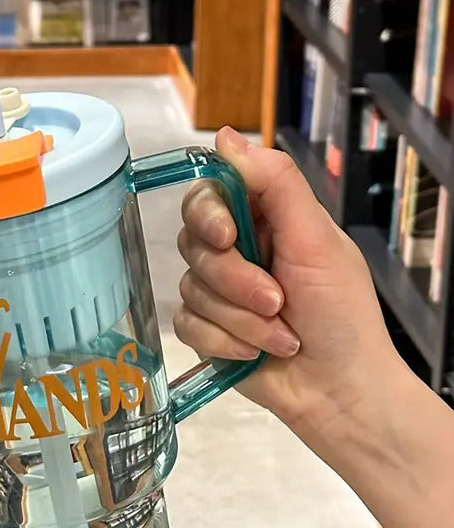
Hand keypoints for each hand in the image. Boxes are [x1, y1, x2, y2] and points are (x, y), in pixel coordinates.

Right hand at [174, 127, 402, 438]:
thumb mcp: (317, 240)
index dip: (208, 215)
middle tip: (276, 301)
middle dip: (235, 280)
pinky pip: (186, 324)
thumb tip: (224, 136)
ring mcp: (217, 292)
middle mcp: (235, 251)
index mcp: (264, 220)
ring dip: (240, 318)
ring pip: (191, 289)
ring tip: (280, 334)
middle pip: (194, 243)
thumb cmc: (341, 314)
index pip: (208, 195)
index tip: (229, 238)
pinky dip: (223, 341)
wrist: (338, 390)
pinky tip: (253, 353)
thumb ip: (274, 182)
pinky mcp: (205, 329)